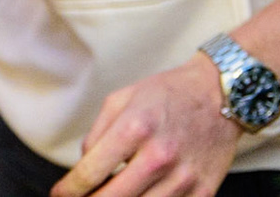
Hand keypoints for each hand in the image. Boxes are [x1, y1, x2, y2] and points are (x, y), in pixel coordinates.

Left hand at [51, 55, 240, 196]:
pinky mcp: (204, 192)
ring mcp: (183, 178)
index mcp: (135, 128)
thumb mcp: (123, 99)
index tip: (59, 194)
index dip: (69, 190)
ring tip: (110, 195)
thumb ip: (97, 134)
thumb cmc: (167, 94)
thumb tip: (83, 168)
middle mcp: (159, 155)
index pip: (90, 172)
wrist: (220, 94)